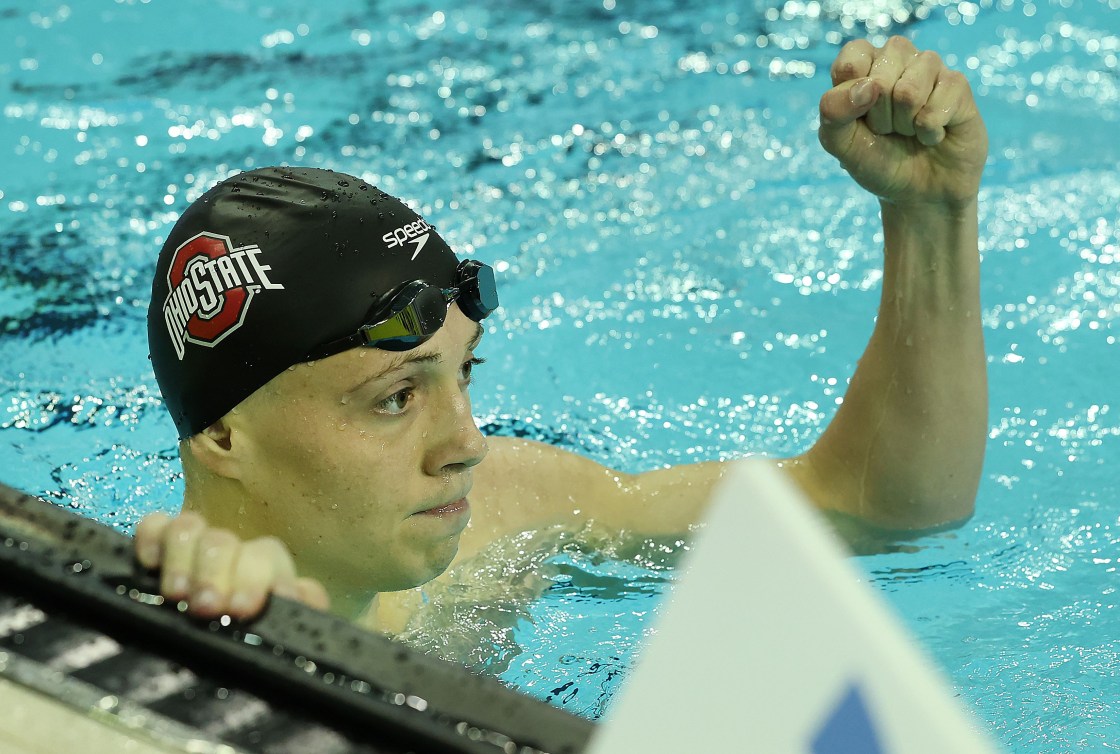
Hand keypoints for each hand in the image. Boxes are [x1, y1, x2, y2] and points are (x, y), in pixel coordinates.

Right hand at [134, 511, 329, 619]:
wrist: (221, 639)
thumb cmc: (255, 631)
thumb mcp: (284, 625)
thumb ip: (302, 609)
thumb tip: (304, 597)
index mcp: (266, 568)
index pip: (267, 557)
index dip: (257, 578)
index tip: (246, 606)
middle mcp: (232, 550)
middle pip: (223, 543)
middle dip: (215, 573)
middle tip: (207, 607)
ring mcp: (195, 544)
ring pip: (189, 528)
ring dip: (181, 560)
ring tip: (175, 594)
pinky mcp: (160, 544)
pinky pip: (153, 526)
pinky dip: (150, 537)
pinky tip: (149, 563)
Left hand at [818, 36, 988, 210]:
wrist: (917, 191)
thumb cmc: (876, 160)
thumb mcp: (840, 143)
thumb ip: (833, 110)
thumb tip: (867, 86)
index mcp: (863, 63)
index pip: (851, 60)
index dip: (851, 100)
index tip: (859, 118)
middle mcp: (897, 57)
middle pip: (878, 81)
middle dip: (880, 120)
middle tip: (888, 130)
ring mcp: (930, 67)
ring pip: (909, 92)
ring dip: (905, 125)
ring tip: (910, 130)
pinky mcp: (958, 85)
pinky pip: (937, 108)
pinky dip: (929, 133)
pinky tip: (933, 134)